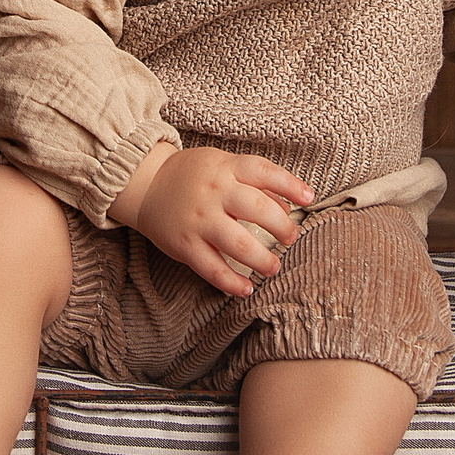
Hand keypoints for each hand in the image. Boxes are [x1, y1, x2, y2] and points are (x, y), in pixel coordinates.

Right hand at [108, 143, 313, 297]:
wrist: (145, 183)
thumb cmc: (193, 175)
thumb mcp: (223, 165)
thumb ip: (255, 182)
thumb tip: (288, 206)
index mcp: (225, 169)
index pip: (264, 172)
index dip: (290, 185)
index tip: (309, 198)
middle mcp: (213, 193)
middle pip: (256, 209)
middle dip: (282, 227)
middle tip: (290, 238)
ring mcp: (198, 220)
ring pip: (238, 244)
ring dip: (262, 260)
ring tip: (273, 267)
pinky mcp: (185, 244)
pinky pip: (212, 268)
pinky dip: (232, 283)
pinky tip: (246, 288)